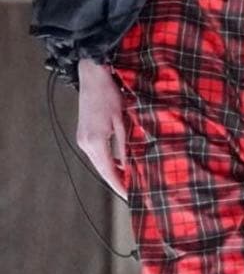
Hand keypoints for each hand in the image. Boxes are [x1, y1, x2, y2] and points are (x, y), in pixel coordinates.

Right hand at [77, 59, 127, 199]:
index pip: (108, 171)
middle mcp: (85, 143)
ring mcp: (82, 139)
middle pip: (101, 170)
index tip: (130, 196)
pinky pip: (95, 154)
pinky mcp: (83, 134)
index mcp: (96, 141)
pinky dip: (106, 161)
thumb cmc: (109, 95)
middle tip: (131, 192)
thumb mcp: (121, 120)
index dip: (119, 185)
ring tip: (128, 179)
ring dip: (111, 171)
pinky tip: (118, 162)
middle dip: (116, 181)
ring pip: (98, 163)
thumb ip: (124, 145)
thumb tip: (128, 166)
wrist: (93, 77)